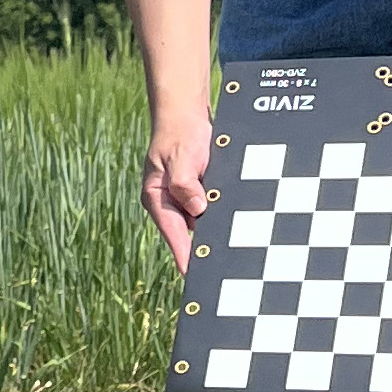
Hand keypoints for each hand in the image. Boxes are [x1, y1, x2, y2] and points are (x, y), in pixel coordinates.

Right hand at [141, 103, 212, 275]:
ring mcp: (183, 201)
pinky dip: (219, 213)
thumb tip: (198, 209)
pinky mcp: (197, 195)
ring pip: (202, 223)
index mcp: (157, 198)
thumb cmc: (180, 134)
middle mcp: (169, 204)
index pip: (172, 233)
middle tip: (221, 264)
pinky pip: (210, 211)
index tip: (193, 274)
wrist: (187, 116)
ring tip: (228, 236)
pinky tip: (233, 214)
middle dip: (204, 245)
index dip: (184, 255)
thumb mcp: (181, 155)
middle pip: (188, 234)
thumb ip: (185, 183)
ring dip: (214, 225)